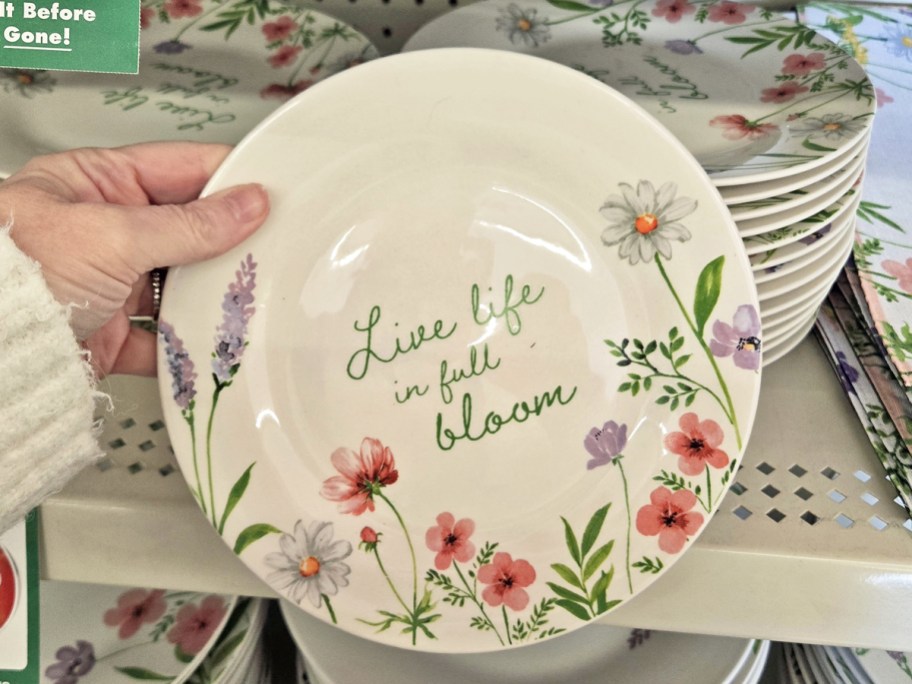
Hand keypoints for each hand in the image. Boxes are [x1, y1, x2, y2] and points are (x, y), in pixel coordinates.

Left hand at [1, 142, 268, 376]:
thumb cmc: (14, 273)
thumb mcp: (113, 236)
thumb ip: (189, 224)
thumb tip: (247, 204)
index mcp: (94, 183)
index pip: (178, 169)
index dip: (229, 177)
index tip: (273, 190)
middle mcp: (103, 230)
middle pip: (186, 230)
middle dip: (227, 243)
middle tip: (272, 247)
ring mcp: (108, 283)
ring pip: (179, 285)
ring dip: (209, 296)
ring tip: (246, 296)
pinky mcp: (110, 332)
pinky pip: (162, 336)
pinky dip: (185, 344)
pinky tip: (209, 340)